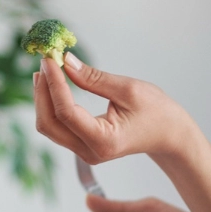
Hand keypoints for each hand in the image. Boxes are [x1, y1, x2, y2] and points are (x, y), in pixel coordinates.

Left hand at [33, 53, 186, 164]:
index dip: (53, 84)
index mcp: (103, 140)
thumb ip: (94, 78)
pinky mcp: (82, 145)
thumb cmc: (156, 112)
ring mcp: (84, 152)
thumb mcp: (128, 89)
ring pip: (49, 126)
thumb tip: (66, 61)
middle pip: (49, 124)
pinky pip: (58, 126)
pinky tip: (52, 84)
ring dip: (43, 98)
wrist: (169, 135)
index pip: (66, 112)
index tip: (49, 59)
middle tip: (45, 62)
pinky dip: (51, 104)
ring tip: (46, 69)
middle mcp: (90, 151)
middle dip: (42, 92)